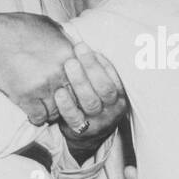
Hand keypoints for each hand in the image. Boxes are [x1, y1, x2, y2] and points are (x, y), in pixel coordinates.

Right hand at [0, 12, 75, 125]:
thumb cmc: (17, 28)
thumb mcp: (49, 25)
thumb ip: (65, 39)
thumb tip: (76, 47)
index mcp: (68, 54)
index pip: (85, 79)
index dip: (80, 87)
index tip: (73, 90)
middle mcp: (60, 72)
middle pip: (74, 97)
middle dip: (68, 102)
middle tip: (62, 105)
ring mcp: (43, 86)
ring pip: (57, 111)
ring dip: (52, 111)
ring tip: (46, 109)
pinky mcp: (26, 97)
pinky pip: (39, 117)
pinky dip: (37, 117)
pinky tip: (34, 113)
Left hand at [54, 43, 128, 158]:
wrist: (89, 137)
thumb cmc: (93, 103)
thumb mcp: (101, 89)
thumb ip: (96, 71)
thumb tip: (79, 41)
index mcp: (119, 96)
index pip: (114, 78)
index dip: (101, 62)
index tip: (87, 47)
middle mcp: (112, 110)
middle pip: (104, 88)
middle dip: (91, 67)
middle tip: (79, 49)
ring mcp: (98, 122)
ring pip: (91, 102)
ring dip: (80, 82)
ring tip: (69, 64)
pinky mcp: (82, 131)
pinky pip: (74, 118)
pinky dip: (66, 104)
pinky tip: (58, 92)